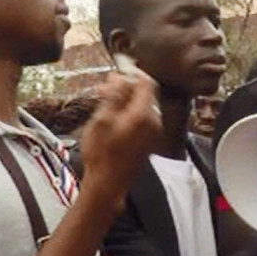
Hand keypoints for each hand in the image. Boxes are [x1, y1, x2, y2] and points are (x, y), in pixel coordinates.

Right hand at [77, 70, 160, 200]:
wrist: (109, 183)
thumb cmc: (102, 153)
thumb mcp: (102, 120)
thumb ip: (115, 96)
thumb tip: (121, 77)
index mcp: (144, 114)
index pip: (146, 82)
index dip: (131, 73)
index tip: (115, 72)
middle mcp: (154, 122)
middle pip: (145, 94)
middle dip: (126, 87)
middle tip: (104, 88)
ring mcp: (153, 132)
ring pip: (142, 106)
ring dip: (125, 100)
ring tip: (104, 102)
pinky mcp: (149, 140)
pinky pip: (142, 118)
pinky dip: (129, 112)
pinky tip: (112, 117)